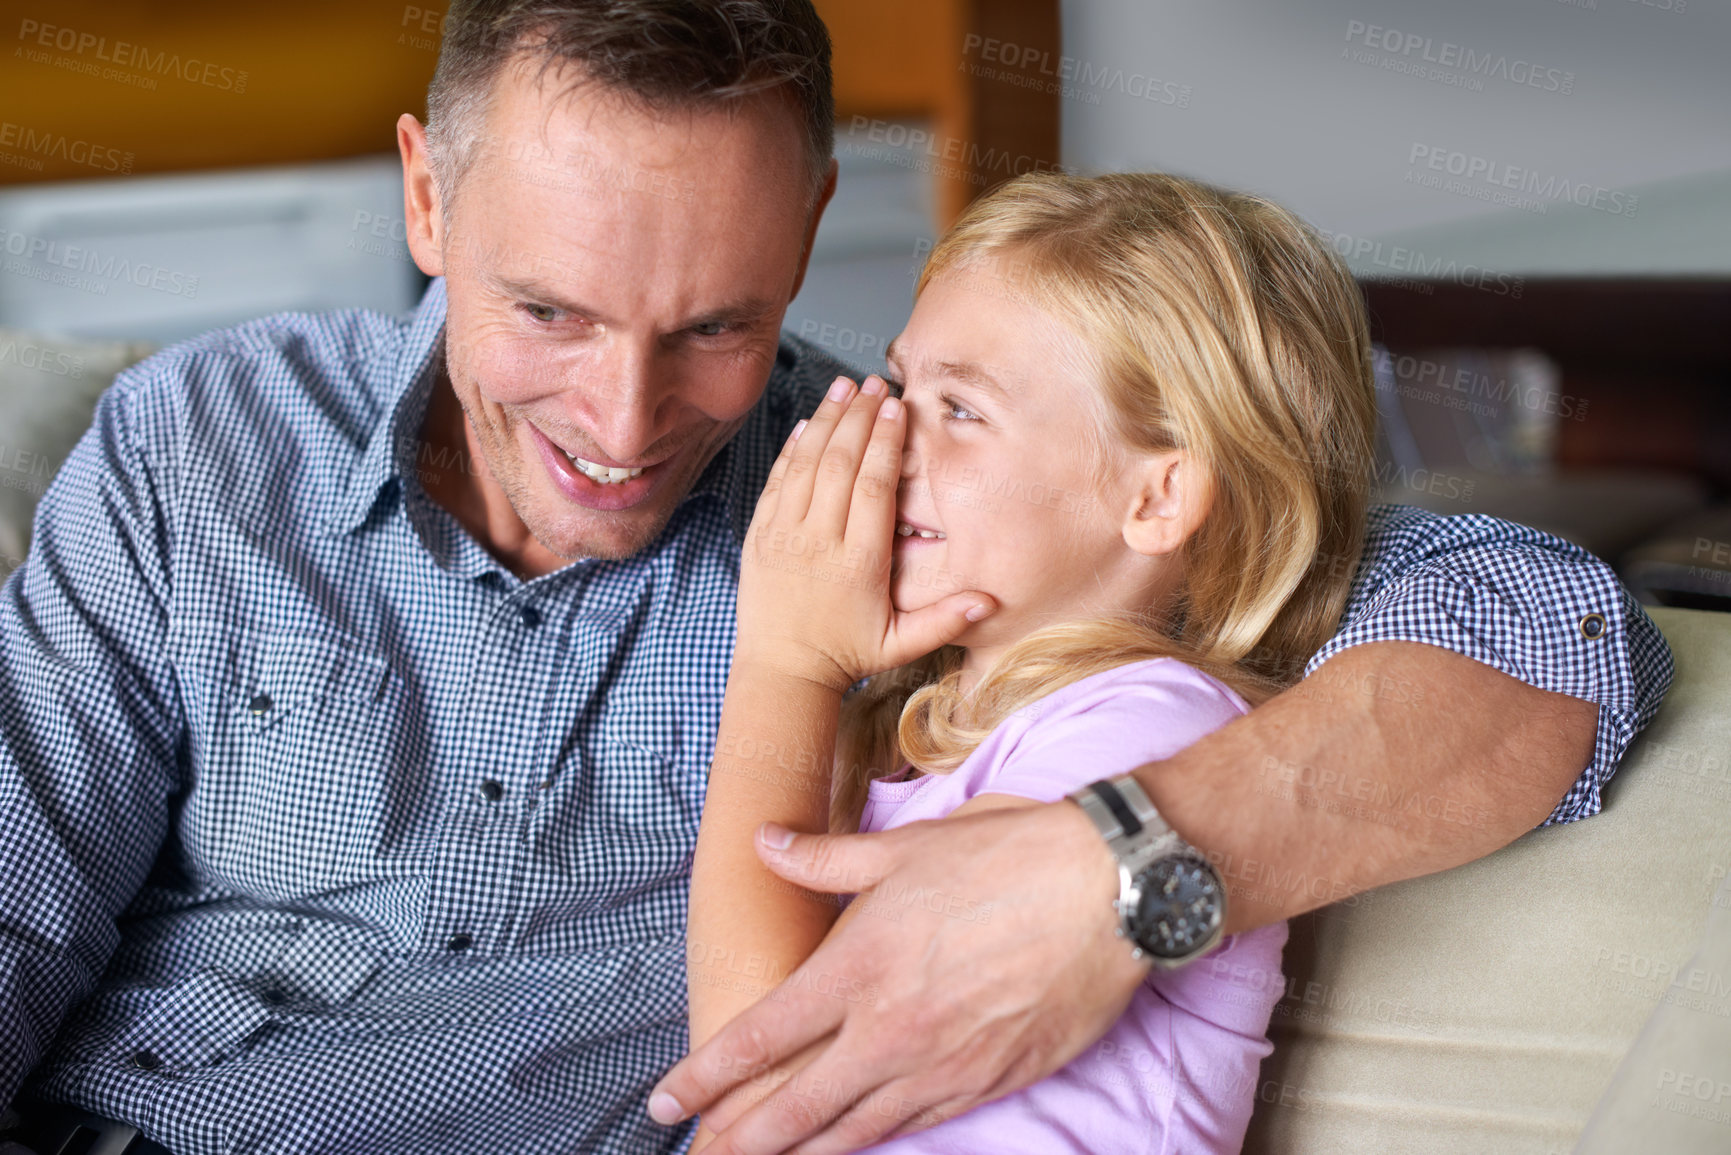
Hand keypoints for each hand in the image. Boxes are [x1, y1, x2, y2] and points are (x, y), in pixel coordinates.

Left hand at [649, 803, 1149, 1153]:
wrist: (1110, 890)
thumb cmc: (1007, 856)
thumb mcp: (905, 846)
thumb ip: (825, 856)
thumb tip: (764, 843)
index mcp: (857, 968)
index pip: (758, 1039)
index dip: (705, 1077)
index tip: (665, 1100)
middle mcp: (888, 1031)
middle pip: (792, 1109)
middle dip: (737, 1140)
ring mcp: (940, 1068)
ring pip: (850, 1132)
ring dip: (797, 1154)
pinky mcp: (988, 1084)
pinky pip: (913, 1129)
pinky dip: (870, 1144)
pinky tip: (850, 1148)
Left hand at [737, 375, 994, 691]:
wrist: (783, 672)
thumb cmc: (845, 655)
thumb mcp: (901, 644)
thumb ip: (944, 620)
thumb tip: (991, 602)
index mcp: (858, 562)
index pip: (872, 486)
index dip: (886, 442)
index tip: (898, 408)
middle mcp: (819, 541)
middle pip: (839, 463)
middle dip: (860, 417)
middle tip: (875, 384)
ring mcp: (784, 535)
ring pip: (805, 464)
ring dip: (826, 420)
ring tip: (845, 387)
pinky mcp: (760, 536)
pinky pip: (776, 481)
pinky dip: (792, 449)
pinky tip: (810, 423)